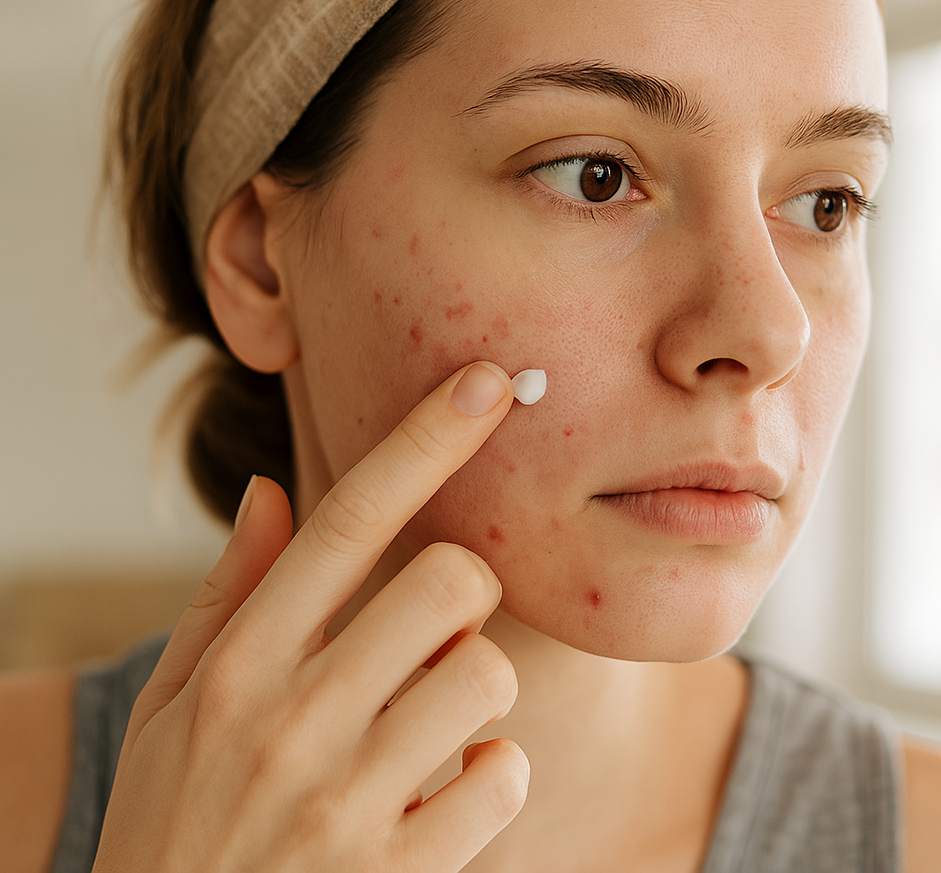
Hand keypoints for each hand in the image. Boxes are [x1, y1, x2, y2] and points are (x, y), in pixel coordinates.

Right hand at [92, 362, 526, 872]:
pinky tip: (447, 798)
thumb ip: (228, 594)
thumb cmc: (175, 825)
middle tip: (435, 634)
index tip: (489, 383)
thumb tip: (268, 489)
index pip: (349, 519)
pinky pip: (502, 780)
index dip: (426, 439)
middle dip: (465, 594)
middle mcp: (291, 718)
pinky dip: (492, 780)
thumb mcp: (171, 707)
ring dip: (478, 691)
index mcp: (239, 663)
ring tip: (432, 725)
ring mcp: (343, 801)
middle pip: (451, 582)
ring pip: (486, 676)